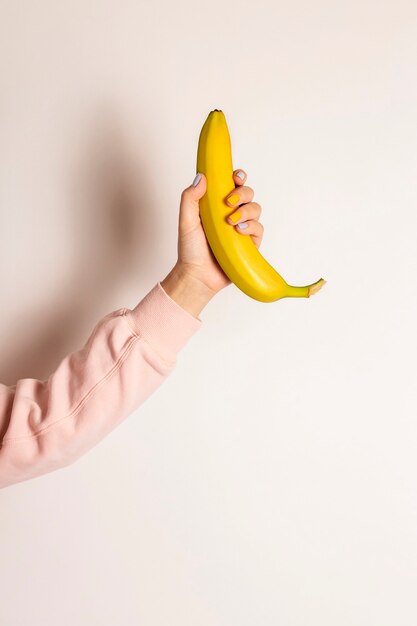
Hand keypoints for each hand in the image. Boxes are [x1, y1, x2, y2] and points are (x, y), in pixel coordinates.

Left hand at [175, 168, 263, 295]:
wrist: (197, 275)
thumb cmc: (190, 249)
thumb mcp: (186, 221)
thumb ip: (190, 198)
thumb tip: (202, 176)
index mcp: (217, 205)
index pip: (233, 184)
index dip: (238, 177)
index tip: (235, 177)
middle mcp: (232, 214)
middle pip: (248, 193)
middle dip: (242, 193)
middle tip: (228, 203)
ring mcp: (242, 228)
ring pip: (256, 209)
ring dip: (247, 211)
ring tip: (232, 222)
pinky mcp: (250, 244)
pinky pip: (259, 229)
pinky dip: (252, 227)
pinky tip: (240, 231)